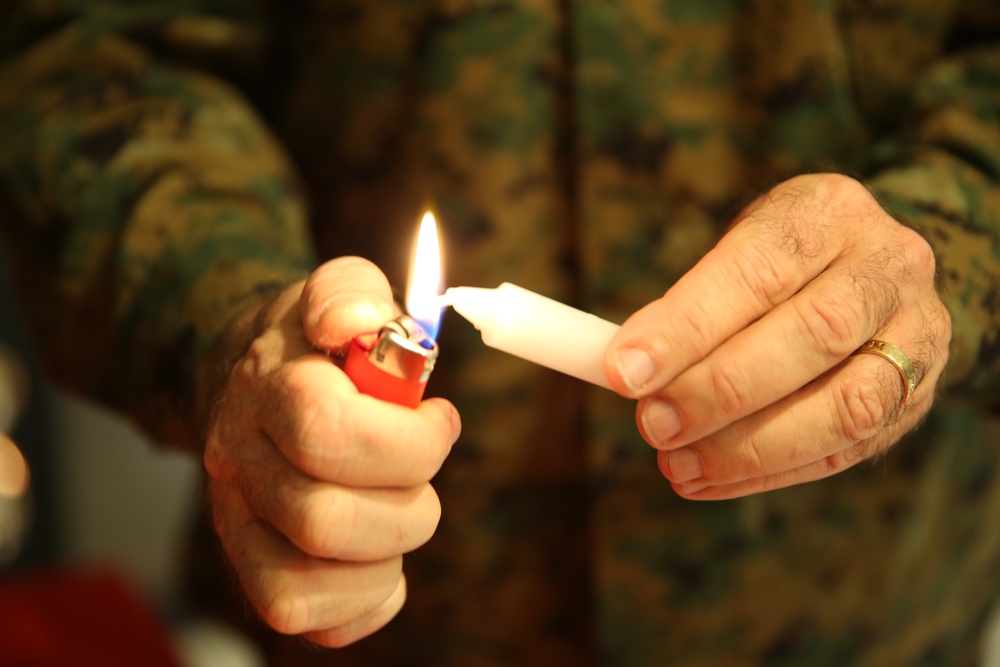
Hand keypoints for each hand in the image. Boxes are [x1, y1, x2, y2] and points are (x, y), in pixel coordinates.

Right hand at [202, 257, 460, 645]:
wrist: (252, 383)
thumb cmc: (316, 344)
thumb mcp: (339, 290)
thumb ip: (352, 292)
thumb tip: (360, 323)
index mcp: (265, 392)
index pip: (326, 430)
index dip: (409, 438)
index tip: (439, 418)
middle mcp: (239, 468)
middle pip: (325, 520)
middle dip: (410, 502)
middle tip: (423, 469)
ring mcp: (240, 530)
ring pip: (311, 584)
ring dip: (390, 551)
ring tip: (400, 507)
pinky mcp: (258, 577)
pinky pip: (315, 622)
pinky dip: (370, 597)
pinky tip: (381, 550)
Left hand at [605, 174, 950, 498]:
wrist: (869, 271)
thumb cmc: (780, 261)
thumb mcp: (737, 249)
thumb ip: (689, 304)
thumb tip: (627, 370)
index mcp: (829, 211)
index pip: (758, 269)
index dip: (687, 326)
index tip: (623, 371)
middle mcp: (889, 265)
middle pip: (814, 333)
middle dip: (720, 390)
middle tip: (652, 424)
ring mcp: (919, 334)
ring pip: (848, 404)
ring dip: (750, 446)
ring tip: (677, 464)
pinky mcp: (919, 397)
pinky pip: (849, 449)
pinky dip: (770, 472)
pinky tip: (710, 478)